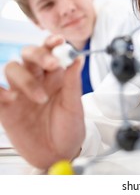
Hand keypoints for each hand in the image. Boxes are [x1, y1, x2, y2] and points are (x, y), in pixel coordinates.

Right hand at [0, 35, 85, 169]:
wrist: (59, 154)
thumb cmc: (69, 128)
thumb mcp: (74, 107)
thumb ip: (72, 83)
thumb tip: (78, 58)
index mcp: (54, 77)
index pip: (50, 52)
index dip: (51, 43)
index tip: (58, 40)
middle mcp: (36, 80)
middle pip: (27, 55)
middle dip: (38, 54)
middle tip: (52, 64)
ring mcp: (19, 93)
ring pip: (11, 69)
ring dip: (25, 79)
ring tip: (40, 98)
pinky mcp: (6, 109)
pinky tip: (10, 97)